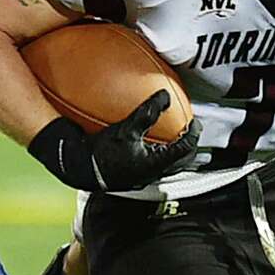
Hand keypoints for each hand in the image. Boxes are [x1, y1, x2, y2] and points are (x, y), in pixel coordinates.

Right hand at [29, 90, 201, 191]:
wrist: (79, 168)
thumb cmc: (101, 152)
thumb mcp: (126, 128)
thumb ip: (147, 112)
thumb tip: (164, 96)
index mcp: (155, 163)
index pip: (185, 149)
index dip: (194, 134)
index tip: (195, 123)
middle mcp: (152, 174)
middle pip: (181, 161)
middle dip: (188, 146)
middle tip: (188, 131)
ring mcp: (142, 178)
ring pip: (167, 166)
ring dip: (173, 152)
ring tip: (173, 138)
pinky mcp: (131, 178)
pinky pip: (152, 166)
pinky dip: (157, 154)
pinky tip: (146, 144)